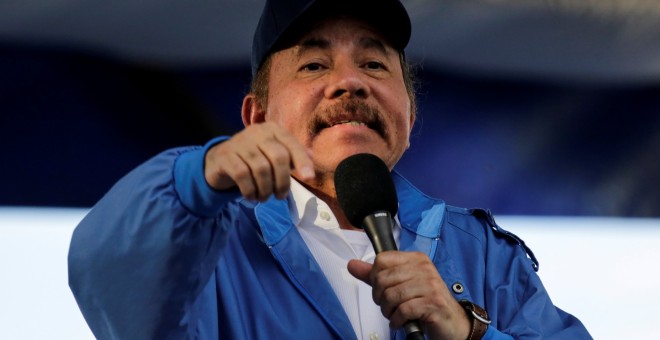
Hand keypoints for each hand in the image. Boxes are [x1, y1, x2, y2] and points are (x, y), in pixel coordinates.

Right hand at [204, 122, 313, 200]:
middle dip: (283, 181)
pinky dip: (250, 190)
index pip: (291, 143)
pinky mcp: (225, 156)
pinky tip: (251, 196)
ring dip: (266, 189)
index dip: (302, 161)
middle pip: (278, 157)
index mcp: (272, 129)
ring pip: (261, 168)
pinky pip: (242, 175)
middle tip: (280, 196)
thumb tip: (312, 159)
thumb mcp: (274, 155)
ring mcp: (239, 142)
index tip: (309, 178)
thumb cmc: (253, 158)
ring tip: (265, 198)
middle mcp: (256, 132)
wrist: (219, 160)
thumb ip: (292, 156)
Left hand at [347, 251, 470, 339]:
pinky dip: (396, 320)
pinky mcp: (433, 302)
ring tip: (394, 314)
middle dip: (380, 298)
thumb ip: (375, 275)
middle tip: (388, 306)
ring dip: (388, 311)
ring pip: (391, 295)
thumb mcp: (400, 285)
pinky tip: (400, 322)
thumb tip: (351, 265)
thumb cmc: (426, 303)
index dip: (375, 278)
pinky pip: (403, 310)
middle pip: (383, 279)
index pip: (382, 259)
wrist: (452, 322)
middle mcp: (424, 268)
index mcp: (416, 259)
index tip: (382, 289)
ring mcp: (430, 285)